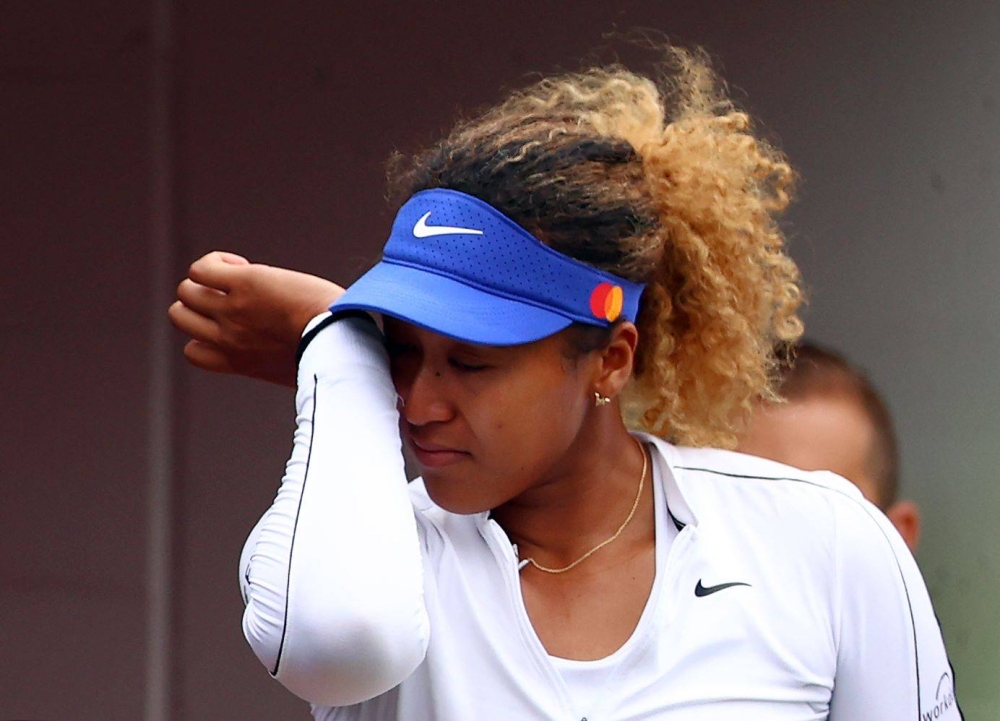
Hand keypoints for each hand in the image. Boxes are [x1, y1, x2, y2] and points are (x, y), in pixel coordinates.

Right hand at [168, 251, 344, 386]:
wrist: (340, 336)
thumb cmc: (329, 350)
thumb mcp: (291, 368)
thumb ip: (271, 358)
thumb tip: (279, 348)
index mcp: (238, 362)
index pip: (194, 352)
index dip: (204, 333)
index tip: (231, 323)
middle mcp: (227, 338)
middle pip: (180, 316)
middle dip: (200, 301)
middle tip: (234, 295)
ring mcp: (232, 310)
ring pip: (187, 290)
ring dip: (206, 279)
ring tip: (238, 276)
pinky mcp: (245, 283)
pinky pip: (204, 268)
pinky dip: (214, 261)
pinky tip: (239, 264)